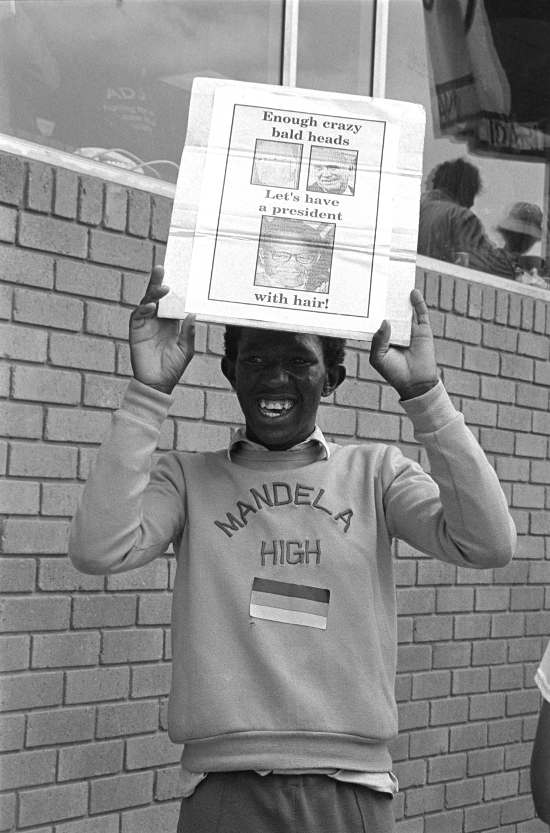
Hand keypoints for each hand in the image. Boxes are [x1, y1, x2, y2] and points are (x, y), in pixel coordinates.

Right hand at [129, 266, 194, 393]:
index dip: (174, 290)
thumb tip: (192, 314)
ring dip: (152, 294)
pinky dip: (143, 310)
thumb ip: (188, 332)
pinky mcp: (136, 331)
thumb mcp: (186, 350)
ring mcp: (146, 325)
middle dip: (158, 282)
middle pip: (157, 297)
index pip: (171, 302)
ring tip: (163, 288)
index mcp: (171, 323)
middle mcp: (157, 321)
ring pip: (147, 303)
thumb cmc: (172, 368)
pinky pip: (137, 316)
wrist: (158, 384)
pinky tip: (151, 307)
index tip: (179, 275)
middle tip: (161, 268)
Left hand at [370, 289, 437, 399]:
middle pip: (391, 312)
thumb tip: (385, 321)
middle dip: (386, 300)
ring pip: (405, 310)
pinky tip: (413, 292)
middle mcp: (396, 331)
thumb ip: (378, 339)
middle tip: (380, 284)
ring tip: (396, 283)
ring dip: (401, 298)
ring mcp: (410, 330)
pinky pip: (421, 314)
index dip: (373, 311)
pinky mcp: (423, 330)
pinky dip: (418, 302)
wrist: (415, 383)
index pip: (378, 321)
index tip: (365, 297)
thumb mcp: (378, 357)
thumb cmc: (394, 372)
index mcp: (383, 337)